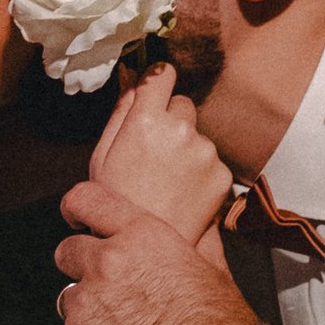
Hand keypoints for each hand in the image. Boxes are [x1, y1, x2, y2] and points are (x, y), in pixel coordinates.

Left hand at [57, 185, 271, 324]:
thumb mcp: (215, 272)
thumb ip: (196, 241)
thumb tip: (201, 222)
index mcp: (144, 236)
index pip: (85, 200)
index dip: (76, 209)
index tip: (75, 219)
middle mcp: (110, 263)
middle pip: (67, 250)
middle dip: (83, 266)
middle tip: (110, 290)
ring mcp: (89, 305)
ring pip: (69, 297)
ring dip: (88, 309)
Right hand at [87, 66, 232, 247]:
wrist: (145, 249)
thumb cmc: (117, 203)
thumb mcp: (102, 155)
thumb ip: (120, 112)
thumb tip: (132, 78)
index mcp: (146, 121)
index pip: (162, 74)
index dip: (158, 80)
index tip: (155, 90)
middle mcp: (181, 130)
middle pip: (182, 104)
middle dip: (171, 120)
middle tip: (154, 153)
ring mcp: (205, 153)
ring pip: (198, 135)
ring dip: (187, 148)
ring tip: (167, 179)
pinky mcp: (222, 174)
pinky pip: (212, 160)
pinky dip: (201, 171)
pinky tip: (182, 191)